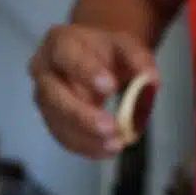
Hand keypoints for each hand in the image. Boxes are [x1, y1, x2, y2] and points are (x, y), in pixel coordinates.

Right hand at [29, 25, 156, 157]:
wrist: (90, 58)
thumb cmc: (104, 51)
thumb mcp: (125, 45)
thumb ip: (139, 59)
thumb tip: (151, 81)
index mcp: (60, 43)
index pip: (68, 57)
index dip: (87, 72)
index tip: (111, 88)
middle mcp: (44, 71)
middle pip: (55, 96)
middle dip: (83, 115)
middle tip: (111, 128)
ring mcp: (44, 98)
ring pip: (58, 122)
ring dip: (86, 138)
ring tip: (115, 145)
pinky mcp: (51, 120)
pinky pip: (64, 138)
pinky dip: (86, 147)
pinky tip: (106, 151)